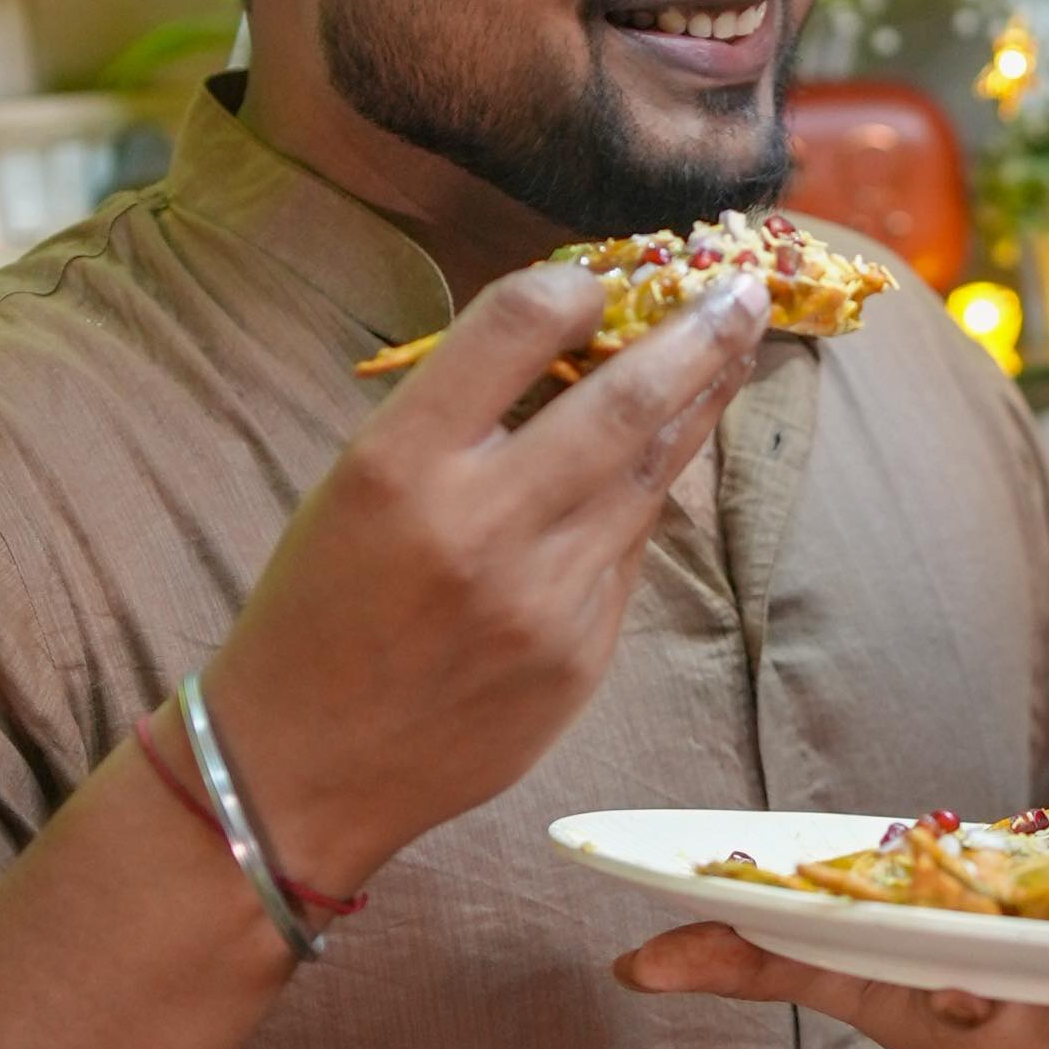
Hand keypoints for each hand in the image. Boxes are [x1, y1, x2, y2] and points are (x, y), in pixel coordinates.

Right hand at [194, 260, 770, 897]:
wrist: (305, 767)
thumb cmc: (319, 609)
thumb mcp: (353, 485)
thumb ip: (454, 419)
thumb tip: (572, 347)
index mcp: (400, 465)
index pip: (514, 328)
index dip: (574, 288)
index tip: (602, 280)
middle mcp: (482, 525)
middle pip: (622, 400)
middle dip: (697, 336)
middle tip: (743, 292)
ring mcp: (544, 598)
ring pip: (649, 476)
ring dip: (700, 407)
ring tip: (733, 354)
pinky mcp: (582, 655)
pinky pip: (630, 553)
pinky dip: (646, 497)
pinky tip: (664, 459)